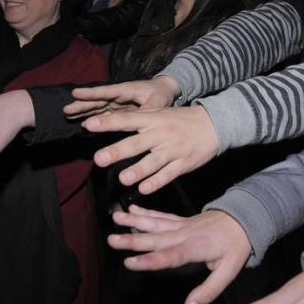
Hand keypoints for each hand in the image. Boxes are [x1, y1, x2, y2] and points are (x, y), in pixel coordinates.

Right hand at [64, 76, 179, 118]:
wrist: (164, 93)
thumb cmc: (161, 94)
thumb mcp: (157, 102)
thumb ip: (147, 110)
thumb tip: (139, 118)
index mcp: (127, 90)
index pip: (106, 92)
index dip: (91, 93)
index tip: (76, 93)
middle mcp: (119, 96)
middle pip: (98, 100)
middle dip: (82, 104)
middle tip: (66, 109)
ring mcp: (117, 103)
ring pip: (97, 106)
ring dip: (84, 111)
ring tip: (68, 115)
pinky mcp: (118, 110)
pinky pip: (104, 114)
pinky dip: (94, 118)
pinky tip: (83, 123)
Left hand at [82, 105, 218, 193]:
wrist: (215, 124)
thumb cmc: (181, 119)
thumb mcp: (159, 114)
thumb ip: (137, 120)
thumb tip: (107, 122)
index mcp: (152, 119)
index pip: (126, 120)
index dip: (108, 123)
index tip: (89, 125)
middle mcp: (161, 134)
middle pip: (136, 143)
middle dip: (117, 151)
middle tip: (99, 158)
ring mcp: (173, 150)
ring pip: (153, 162)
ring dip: (137, 171)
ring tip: (123, 178)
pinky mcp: (184, 163)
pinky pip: (168, 174)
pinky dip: (156, 182)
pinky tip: (144, 189)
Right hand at [108, 207, 250, 303]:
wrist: (244, 218)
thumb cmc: (236, 246)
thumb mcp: (229, 271)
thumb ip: (209, 290)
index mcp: (195, 248)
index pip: (169, 256)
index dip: (149, 260)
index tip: (130, 262)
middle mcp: (184, 235)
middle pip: (155, 239)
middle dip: (132, 240)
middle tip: (111, 240)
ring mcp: (181, 226)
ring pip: (155, 224)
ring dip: (134, 221)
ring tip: (115, 218)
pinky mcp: (181, 221)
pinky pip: (161, 216)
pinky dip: (146, 212)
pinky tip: (131, 209)